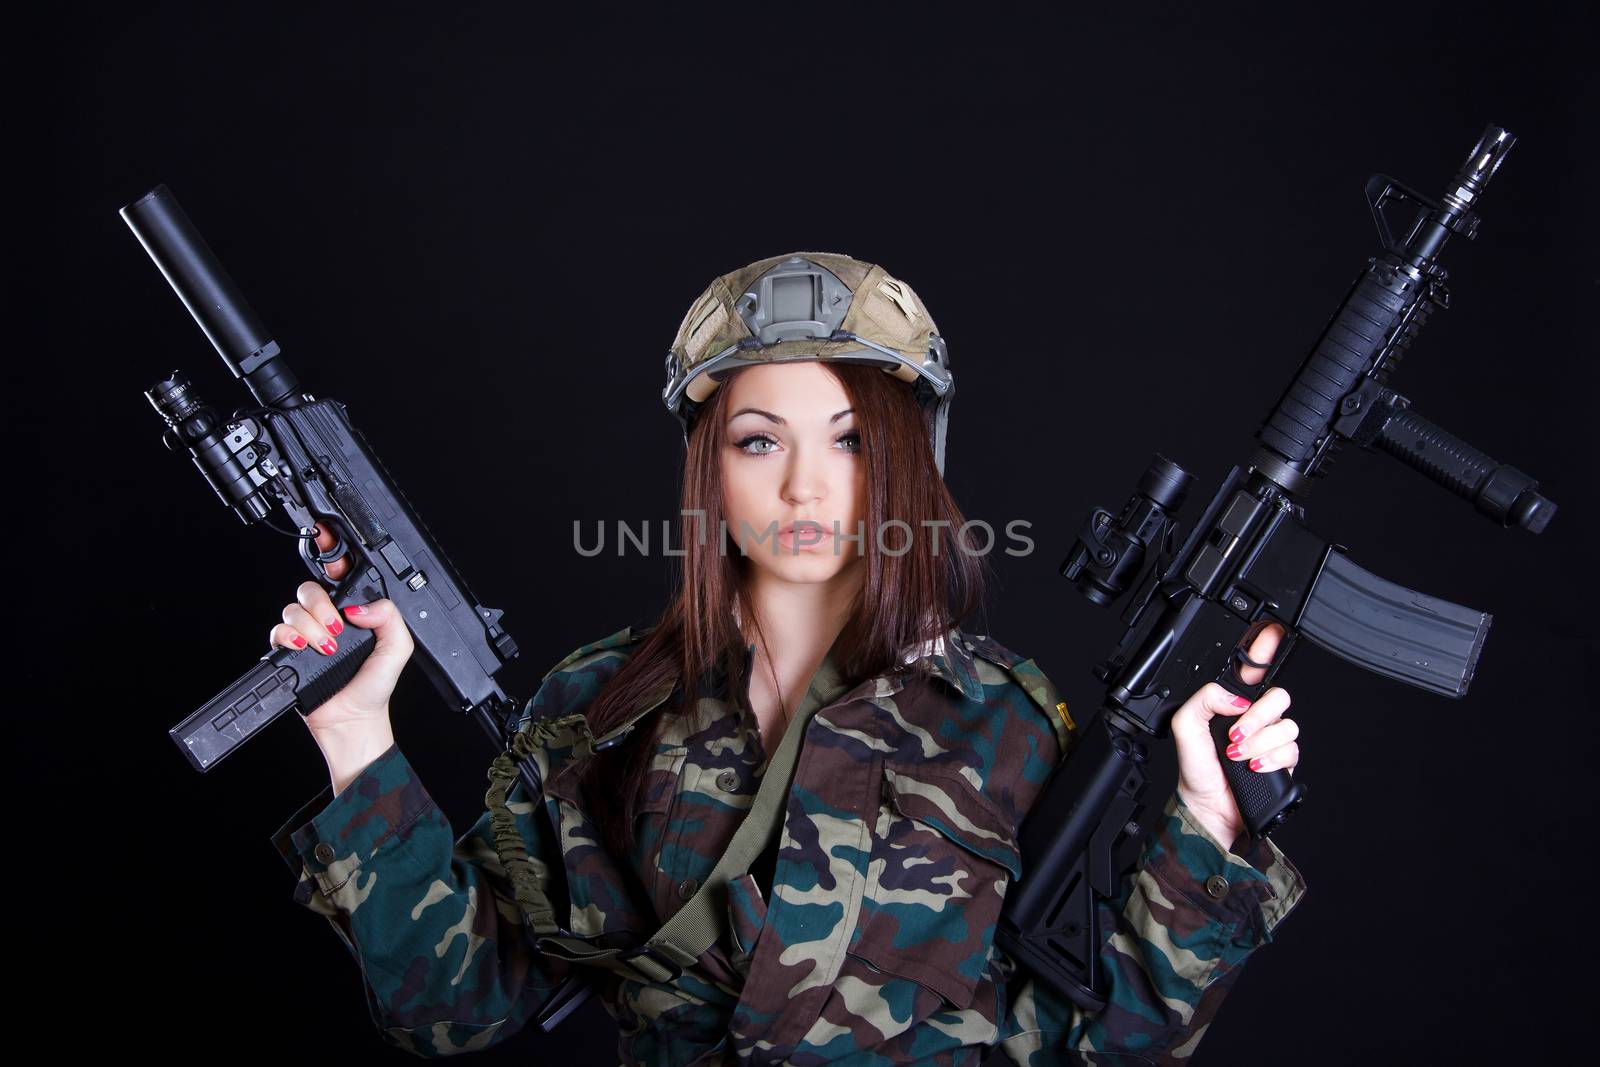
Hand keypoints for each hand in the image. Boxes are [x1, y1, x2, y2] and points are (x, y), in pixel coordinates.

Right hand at [267, 524, 414, 736]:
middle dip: (320, 605)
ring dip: (309, 625)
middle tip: (336, 628)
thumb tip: (359, 606)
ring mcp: (307, 635)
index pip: (340, 578)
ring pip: (292, 608)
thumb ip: (389, 617)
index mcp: (354, 613)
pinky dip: (288, 636)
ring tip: (327, 647)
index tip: (331, 552)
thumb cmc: (374, 687)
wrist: (353, 720)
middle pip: (309, 589)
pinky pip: (278, 631)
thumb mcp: (397, 648)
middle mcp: (328, 620)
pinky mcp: (290, 652)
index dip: (333, 559)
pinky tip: (304, 648)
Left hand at [1170, 622, 1299, 848]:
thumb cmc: (1196, 772)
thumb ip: (1205, 700)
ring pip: (1288, 724)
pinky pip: (1292, 749)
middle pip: (1278, 696)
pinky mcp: (1284, 761)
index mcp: (1231, 705)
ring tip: (1239, 757)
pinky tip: (1255, 767)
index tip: (1272, 632)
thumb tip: (1237, 698)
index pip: (1253, 671)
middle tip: (1236, 734)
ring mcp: (1271, 740)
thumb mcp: (1185, 728)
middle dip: (1259, 716)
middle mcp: (1254, 719)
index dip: (1265, 649)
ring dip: (1260, 742)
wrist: (1209, 810)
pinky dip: (1272, 759)